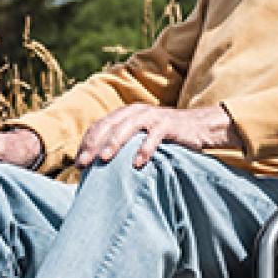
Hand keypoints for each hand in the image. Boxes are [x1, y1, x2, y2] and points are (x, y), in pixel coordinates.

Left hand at [75, 104, 241, 168]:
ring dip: (115, 143)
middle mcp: (136, 112)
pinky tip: (137, 164)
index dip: (86, 143)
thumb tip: (100, 165)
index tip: (78, 163)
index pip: (99, 126)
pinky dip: (144, 149)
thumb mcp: (142, 136)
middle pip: (109, 126)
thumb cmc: (166, 136)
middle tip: (84, 163)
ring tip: (104, 159)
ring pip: (128, 127)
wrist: (199, 126)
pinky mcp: (169, 125)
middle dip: (94, 145)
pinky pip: (154, 136)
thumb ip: (124, 143)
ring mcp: (153, 117)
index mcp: (126, 113)